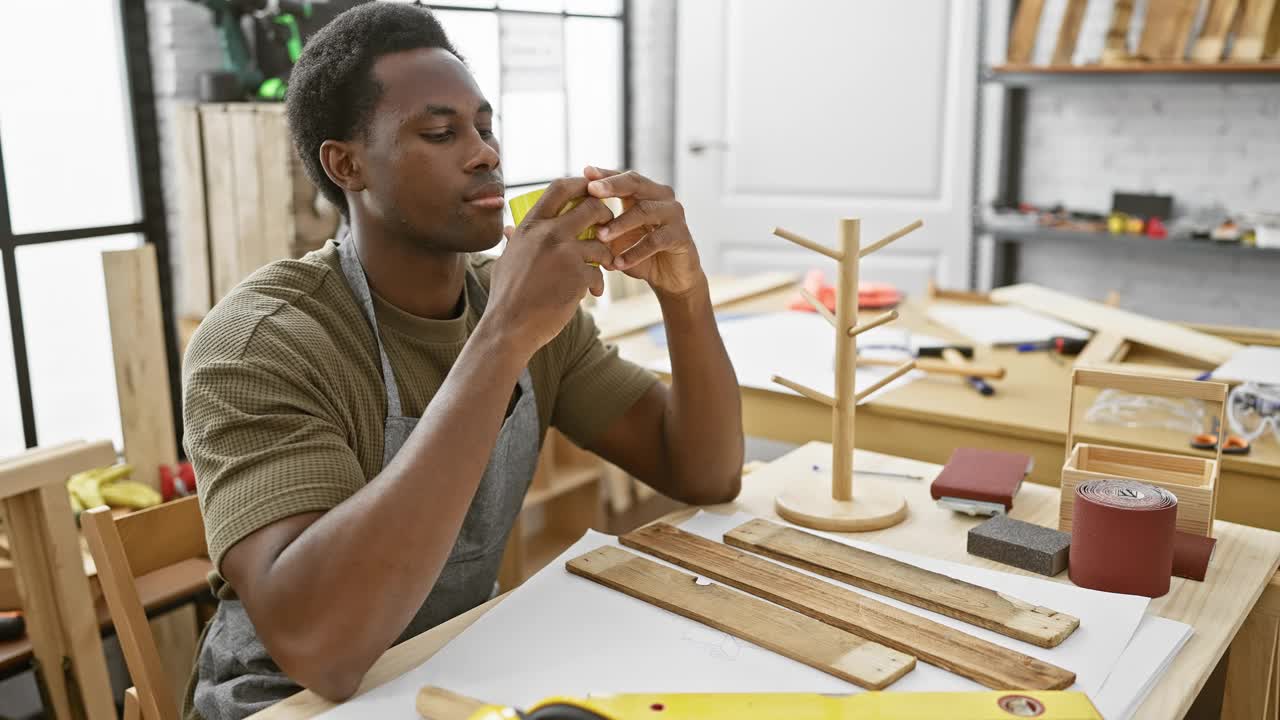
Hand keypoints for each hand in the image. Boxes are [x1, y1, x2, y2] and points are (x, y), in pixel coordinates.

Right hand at [484, 178, 614, 355]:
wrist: (509, 327)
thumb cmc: (506, 296)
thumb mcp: (506, 259)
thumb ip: (514, 241)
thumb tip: (510, 229)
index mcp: (530, 226)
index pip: (559, 188)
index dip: (581, 184)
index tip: (591, 190)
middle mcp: (548, 233)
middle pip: (591, 207)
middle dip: (605, 215)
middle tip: (607, 230)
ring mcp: (564, 254)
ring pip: (601, 244)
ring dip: (605, 257)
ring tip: (600, 269)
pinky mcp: (578, 276)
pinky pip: (599, 273)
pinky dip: (598, 283)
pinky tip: (592, 293)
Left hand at [584, 166, 705, 297]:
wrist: (670, 279)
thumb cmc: (640, 254)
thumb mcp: (617, 238)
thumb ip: (600, 224)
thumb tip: (570, 216)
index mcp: (645, 192)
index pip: (623, 177)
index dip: (605, 174)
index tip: (585, 172)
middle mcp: (661, 197)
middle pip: (636, 183)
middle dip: (612, 186)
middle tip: (591, 190)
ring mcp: (674, 214)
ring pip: (644, 211)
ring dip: (620, 223)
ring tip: (600, 236)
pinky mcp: (681, 235)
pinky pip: (655, 240)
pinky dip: (635, 252)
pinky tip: (618, 263)